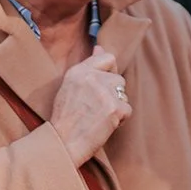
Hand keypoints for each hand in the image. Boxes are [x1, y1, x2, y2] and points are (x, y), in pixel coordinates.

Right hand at [49, 47, 131, 165]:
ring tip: (98, 117)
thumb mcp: (69, 86)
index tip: (104, 85)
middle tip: (96, 109)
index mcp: (78, 71)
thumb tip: (100, 47)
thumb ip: (87, 66)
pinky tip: (104, 125)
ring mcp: (104, 92)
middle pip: (118, 79)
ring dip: (116, 106)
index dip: (110, 72)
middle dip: (112, 94)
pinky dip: (119, 120)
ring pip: (123, 94)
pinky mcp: (114, 108)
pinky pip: (127, 110)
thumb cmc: (65, 118)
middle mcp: (91, 77)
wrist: (62, 142)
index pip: (108, 58)